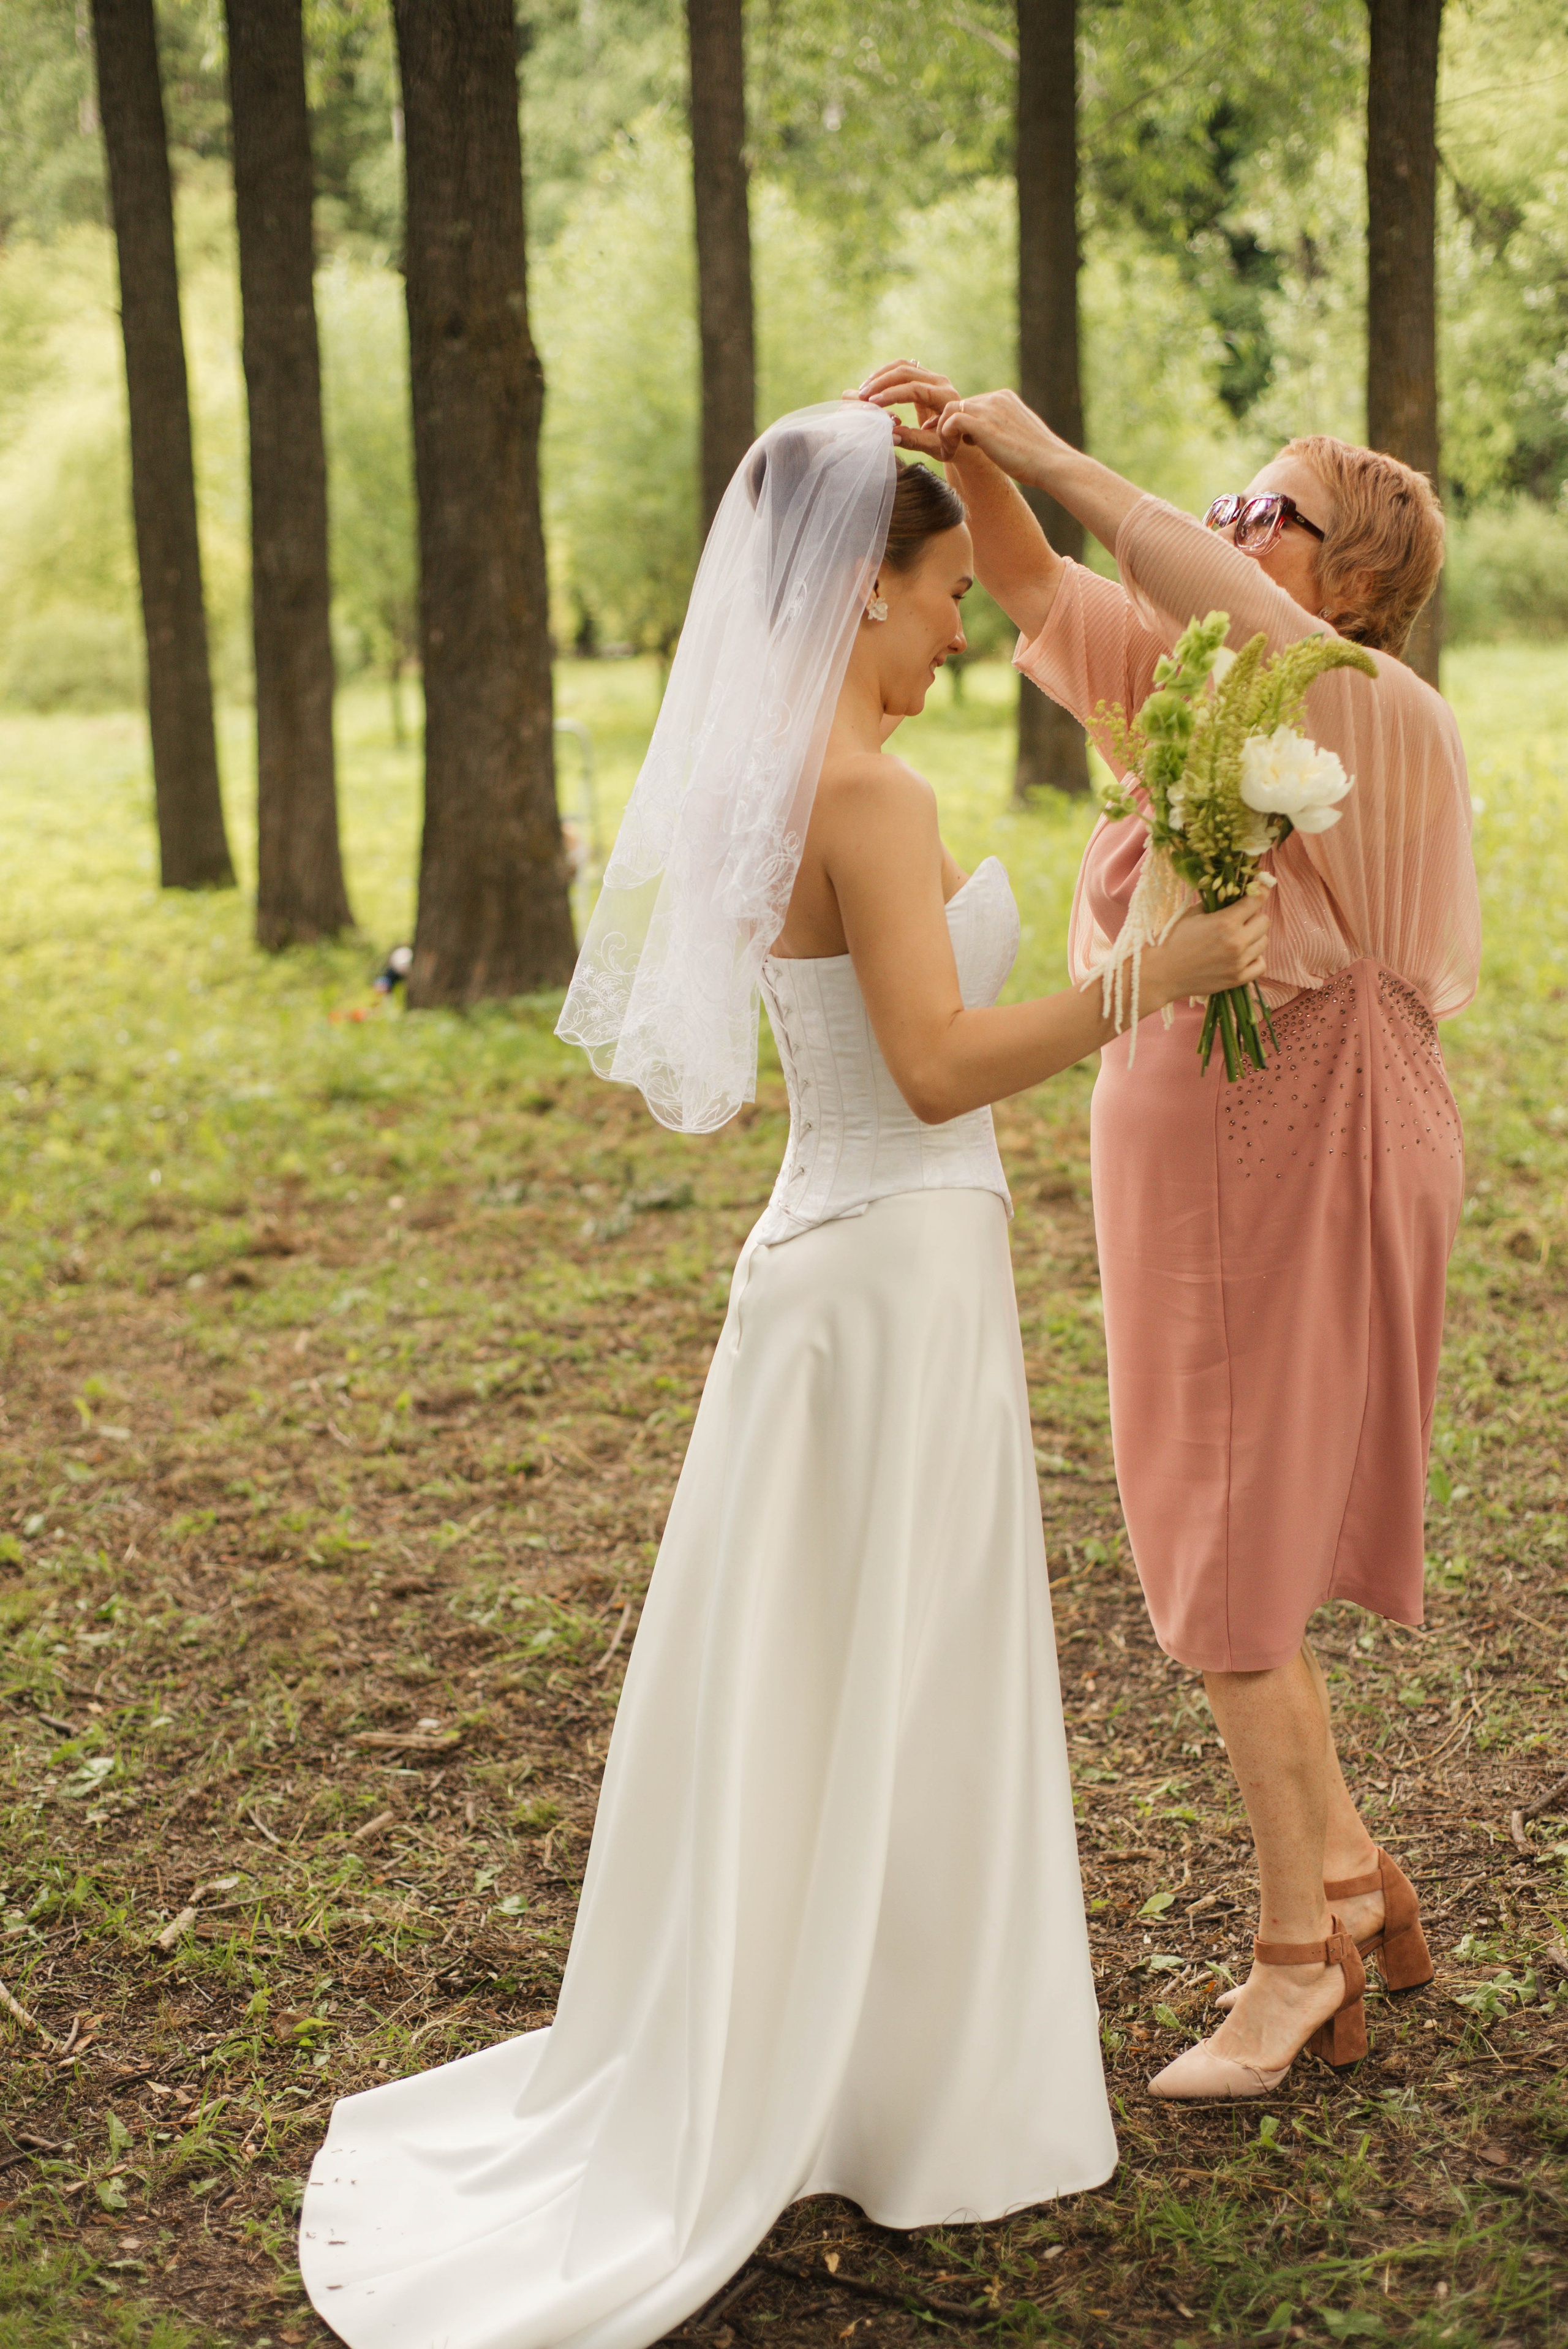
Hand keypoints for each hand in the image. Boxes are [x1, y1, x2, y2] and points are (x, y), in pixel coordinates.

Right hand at [846, 360, 961, 457]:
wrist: (959, 433)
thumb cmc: (948, 443)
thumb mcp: (934, 446)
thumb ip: (914, 440)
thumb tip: (891, 435)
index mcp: (946, 398)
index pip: (915, 389)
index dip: (893, 395)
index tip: (873, 403)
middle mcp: (940, 382)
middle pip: (907, 371)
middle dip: (882, 382)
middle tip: (863, 396)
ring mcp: (932, 376)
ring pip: (903, 365)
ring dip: (881, 375)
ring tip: (863, 390)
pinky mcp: (924, 376)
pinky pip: (902, 368)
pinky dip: (885, 375)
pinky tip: (871, 386)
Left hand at [927, 389, 1065, 485]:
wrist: (1051, 464)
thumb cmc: (1037, 459)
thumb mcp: (1015, 436)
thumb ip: (1000, 430)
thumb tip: (989, 439)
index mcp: (1004, 399)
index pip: (971, 404)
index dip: (958, 423)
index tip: (952, 442)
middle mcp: (996, 398)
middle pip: (958, 404)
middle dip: (946, 427)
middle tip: (946, 449)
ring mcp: (990, 409)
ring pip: (950, 409)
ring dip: (943, 432)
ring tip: (948, 453)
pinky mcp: (984, 424)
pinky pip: (951, 421)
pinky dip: (944, 437)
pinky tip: (950, 454)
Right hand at [1146, 898, 1269, 1002]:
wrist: (1162, 973)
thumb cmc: (1173, 940)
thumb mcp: (1192, 914)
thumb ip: (1216, 904)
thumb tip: (1233, 895)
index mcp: (1226, 922)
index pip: (1257, 900)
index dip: (1260, 891)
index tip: (1260, 888)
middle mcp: (1237, 942)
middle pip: (1264, 921)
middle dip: (1254, 916)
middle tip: (1241, 918)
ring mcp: (1239, 962)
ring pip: (1264, 942)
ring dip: (1254, 937)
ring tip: (1239, 938)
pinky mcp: (1237, 979)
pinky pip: (1260, 965)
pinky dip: (1255, 958)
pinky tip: (1243, 955)